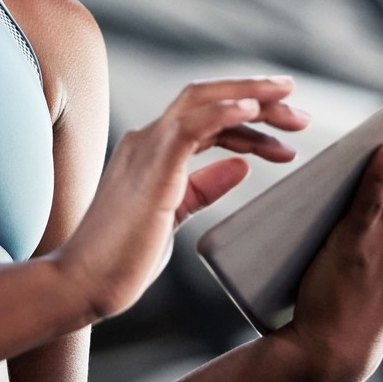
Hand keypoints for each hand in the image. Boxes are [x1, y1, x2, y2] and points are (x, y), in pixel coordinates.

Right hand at [54, 77, 306, 320]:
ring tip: (290, 105)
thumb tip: (240, 167)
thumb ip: (203, 187)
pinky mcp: (153, 167)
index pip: (207, 121)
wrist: (83, 283)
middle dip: (258, 99)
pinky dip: (224, 111)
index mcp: (152, 152)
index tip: (286, 136)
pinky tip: (254, 110)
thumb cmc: (122, 258)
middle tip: (299, 115)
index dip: (249, 123)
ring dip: (251, 97)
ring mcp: (147, 148)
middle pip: (209, 99)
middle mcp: (148, 140)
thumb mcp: (174, 215)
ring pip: (203, 100)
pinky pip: (192, 125)